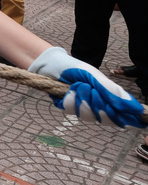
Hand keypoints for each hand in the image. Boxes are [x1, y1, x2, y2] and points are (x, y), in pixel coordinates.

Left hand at [29, 47, 144, 127]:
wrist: (51, 64)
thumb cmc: (75, 68)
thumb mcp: (94, 76)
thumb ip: (111, 91)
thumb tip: (133, 108)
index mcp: (107, 96)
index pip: (121, 113)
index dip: (124, 117)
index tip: (130, 120)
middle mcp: (97, 104)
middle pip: (105, 117)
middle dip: (98, 103)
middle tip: (90, 89)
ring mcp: (82, 107)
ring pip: (88, 115)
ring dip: (82, 99)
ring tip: (78, 86)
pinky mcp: (68, 108)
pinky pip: (72, 110)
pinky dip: (70, 99)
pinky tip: (68, 91)